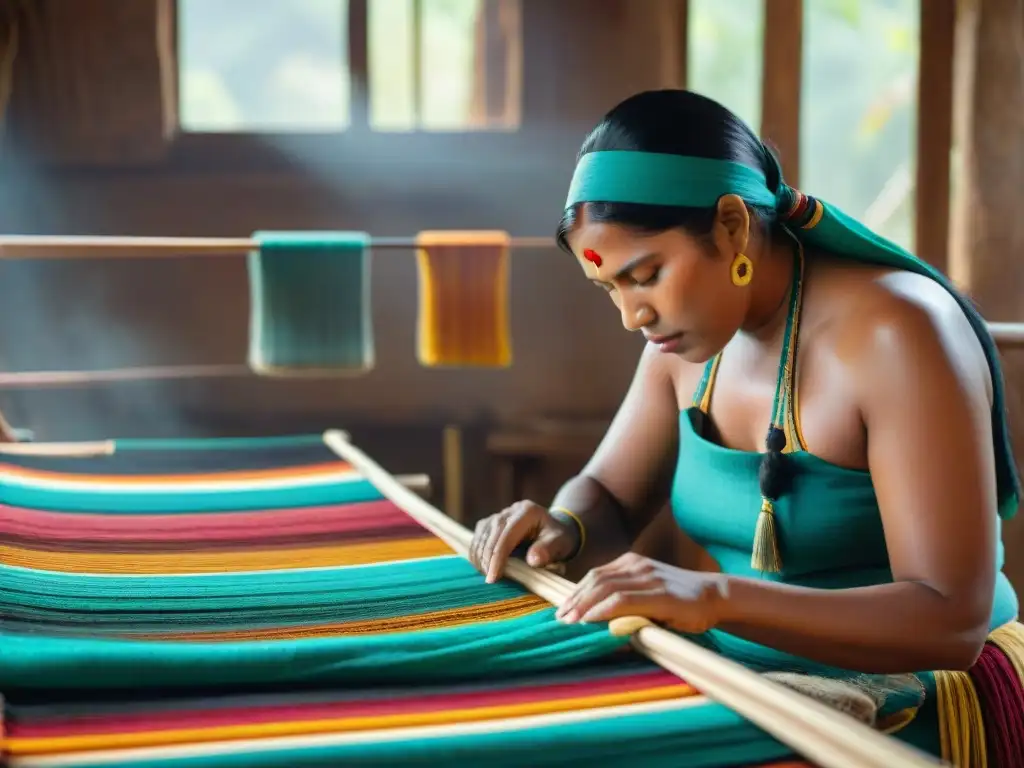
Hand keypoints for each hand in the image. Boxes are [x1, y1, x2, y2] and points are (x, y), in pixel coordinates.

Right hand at [469, 500, 580, 582]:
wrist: (555, 530)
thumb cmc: (559, 538)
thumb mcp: (561, 544)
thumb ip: (548, 550)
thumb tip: (532, 560)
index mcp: (527, 512)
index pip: (507, 535)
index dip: (498, 557)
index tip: (493, 578)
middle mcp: (511, 510)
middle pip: (491, 534)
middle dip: (487, 558)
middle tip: (489, 580)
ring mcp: (499, 515)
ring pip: (481, 535)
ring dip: (480, 556)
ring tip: (486, 575)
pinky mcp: (491, 523)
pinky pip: (479, 537)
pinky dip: (477, 552)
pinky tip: (482, 567)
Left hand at [555, 552, 728, 633]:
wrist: (716, 596)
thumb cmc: (681, 602)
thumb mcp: (649, 594)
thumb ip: (627, 600)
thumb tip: (599, 618)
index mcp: (633, 562)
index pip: (596, 575)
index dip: (577, 592)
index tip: (563, 608)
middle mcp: (638, 565)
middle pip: (596, 579)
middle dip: (575, 599)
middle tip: (559, 617)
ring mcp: (648, 577)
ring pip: (606, 588)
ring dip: (584, 605)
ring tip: (570, 621)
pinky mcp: (659, 593)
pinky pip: (623, 599)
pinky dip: (603, 609)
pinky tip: (591, 619)